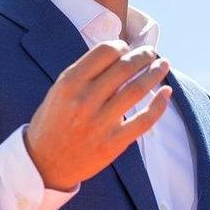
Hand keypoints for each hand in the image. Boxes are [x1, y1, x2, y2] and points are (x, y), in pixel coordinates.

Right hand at [25, 40, 171, 190]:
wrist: (44, 164)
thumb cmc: (52, 123)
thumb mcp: (58, 91)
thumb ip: (84, 74)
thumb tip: (118, 55)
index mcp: (69, 83)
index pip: (105, 52)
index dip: (121, 45)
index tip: (127, 48)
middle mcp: (85, 100)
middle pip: (125, 67)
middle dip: (143, 55)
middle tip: (151, 52)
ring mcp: (100, 123)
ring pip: (137, 89)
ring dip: (155, 72)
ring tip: (163, 64)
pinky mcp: (113, 143)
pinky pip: (144, 120)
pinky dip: (159, 104)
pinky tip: (166, 92)